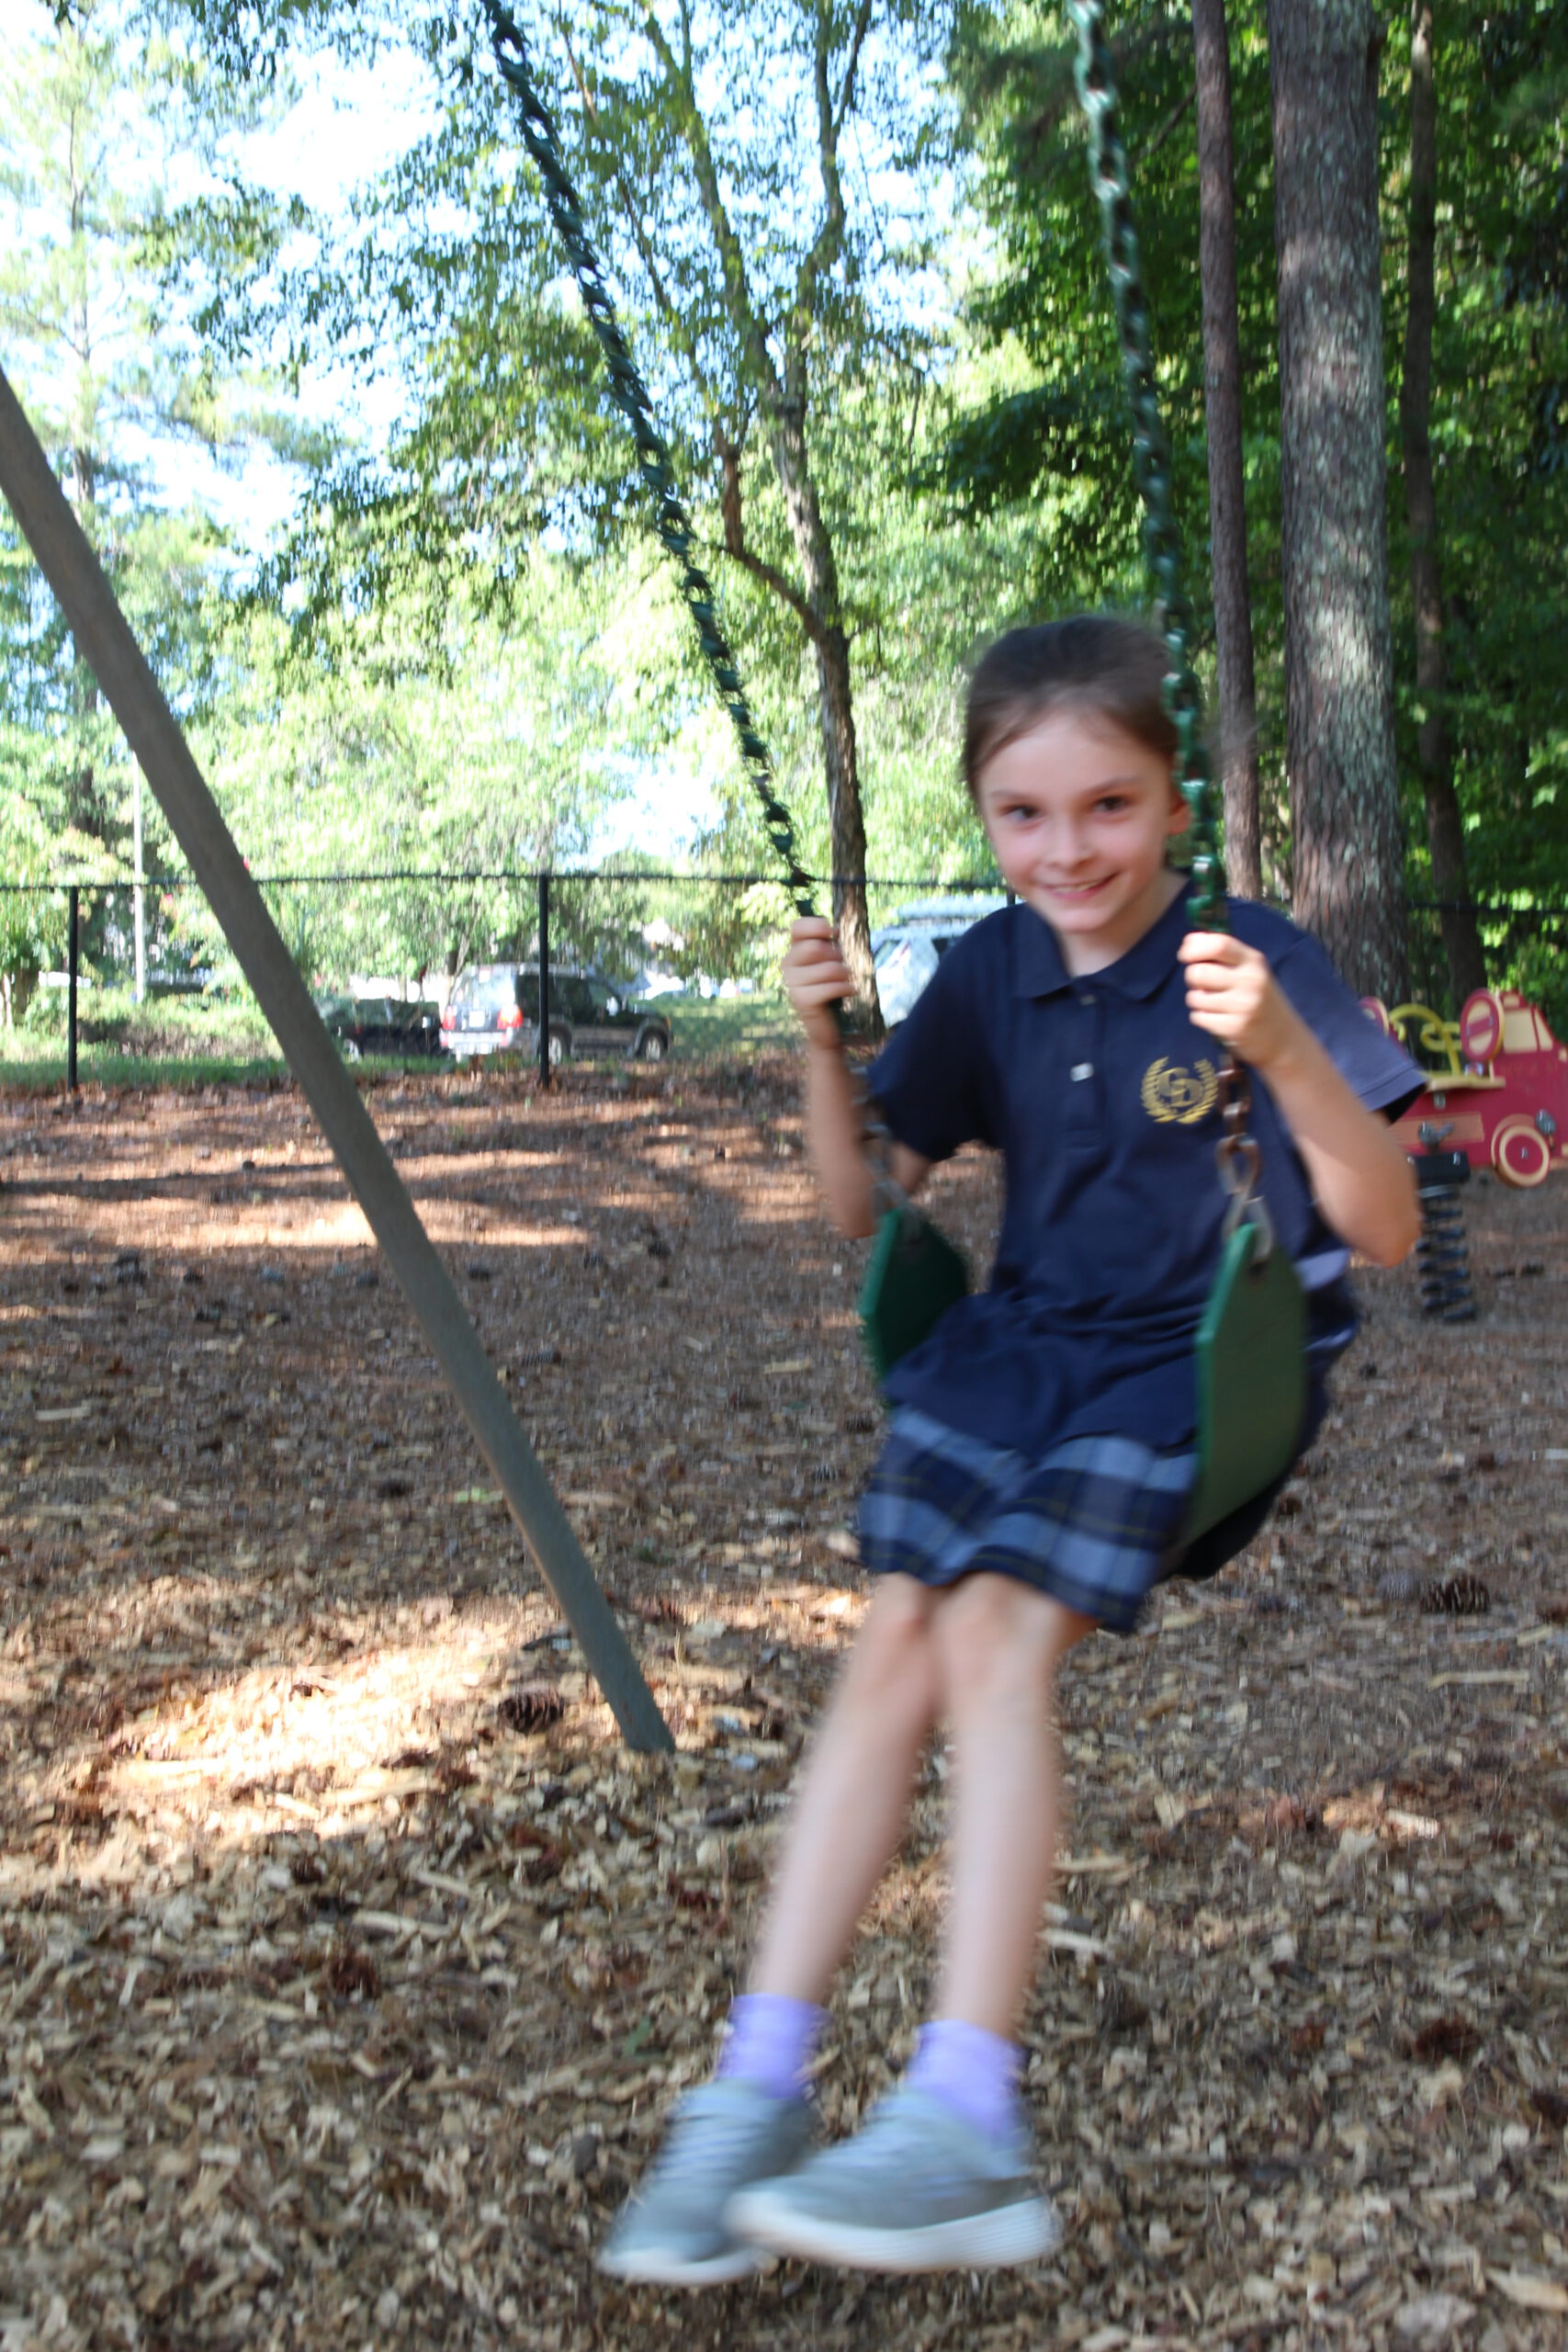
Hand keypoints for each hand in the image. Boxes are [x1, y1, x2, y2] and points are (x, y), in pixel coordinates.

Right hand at [780, 916, 850, 1049]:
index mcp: (792, 952)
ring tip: (844, 982)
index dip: (818, 926)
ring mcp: (792, 984)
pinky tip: (849, 993)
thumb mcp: (827, 961)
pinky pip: (833, 987)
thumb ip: (826, 943)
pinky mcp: (803, 1000)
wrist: (824, 1026)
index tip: (832, 936)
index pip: (798, 927)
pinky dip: (847, 988)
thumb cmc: (829, 988)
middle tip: (839, 969)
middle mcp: (787, 966)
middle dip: (836, 956)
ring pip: (830, 968)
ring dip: (845, 975)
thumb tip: (834, 930)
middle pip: (817, 947)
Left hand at [1178, 932, 1302, 1070]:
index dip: (1195, 947)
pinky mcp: (1232, 1028)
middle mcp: (1249, 981)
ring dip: (1197, 1000)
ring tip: (1214, 1004)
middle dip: (1192, 977)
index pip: (1219, 944)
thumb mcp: (1250, 970)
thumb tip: (1189, 940)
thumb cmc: (1259, 997)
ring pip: (1195, 997)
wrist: (1282, 1038)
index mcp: (1253, 961)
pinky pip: (1198, 1017)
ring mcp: (1242, 1006)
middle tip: (1202, 983)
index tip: (1185, 954)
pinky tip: (1217, 1018)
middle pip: (1199, 972)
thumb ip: (1222, 953)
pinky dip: (1202, 1018)